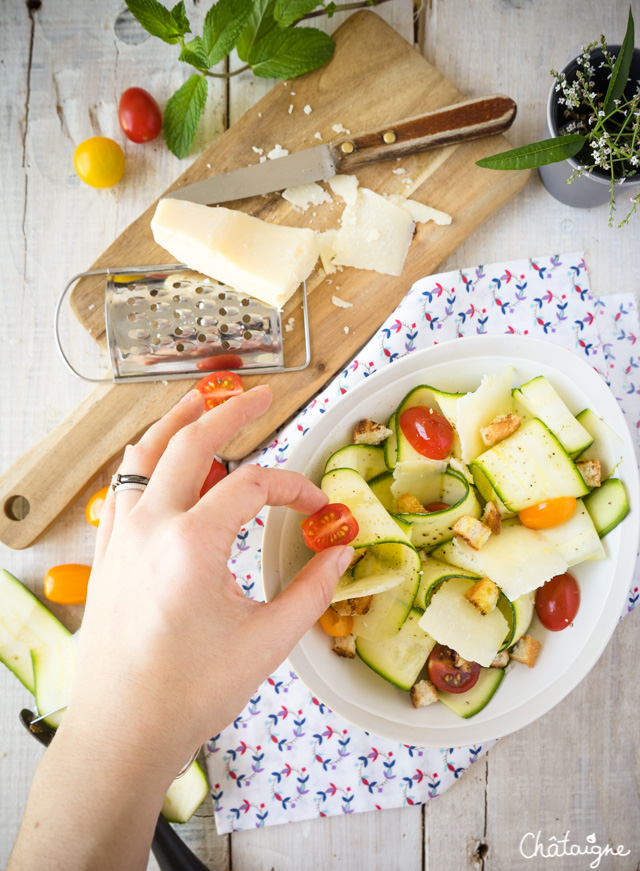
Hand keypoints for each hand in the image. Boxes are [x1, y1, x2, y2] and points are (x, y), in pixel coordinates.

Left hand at [67, 385, 352, 773]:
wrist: (123, 731)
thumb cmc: (191, 692)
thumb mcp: (267, 641)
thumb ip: (311, 590)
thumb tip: (342, 555)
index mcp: (191, 544)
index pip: (252, 486)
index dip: (293, 489)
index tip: (317, 510)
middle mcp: (149, 526)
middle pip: (190, 441)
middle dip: (231, 410)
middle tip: (263, 394)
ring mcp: (120, 535)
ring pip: (143, 453)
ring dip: (175, 421)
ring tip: (202, 400)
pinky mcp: (107, 552)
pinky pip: (123, 485)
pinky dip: (145, 460)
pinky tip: (161, 461)